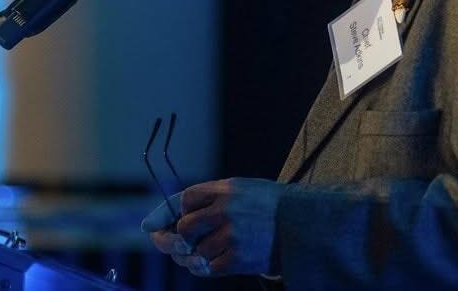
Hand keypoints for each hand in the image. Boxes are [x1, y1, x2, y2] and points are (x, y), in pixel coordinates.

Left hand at [149, 177, 285, 276]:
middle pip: (184, 227)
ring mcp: (233, 236)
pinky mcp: (239, 259)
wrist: (301, 224)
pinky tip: (209, 260)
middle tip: (177, 242)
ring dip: (191, 254)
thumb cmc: (265, 206)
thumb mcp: (240, 189)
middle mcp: (227, 211)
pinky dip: (203, 267)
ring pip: (194, 251)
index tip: (158, 224)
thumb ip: (205, 198)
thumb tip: (156, 221)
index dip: (170, 211)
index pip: (185, 199)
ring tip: (200, 251)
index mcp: (227, 189)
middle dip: (176, 236)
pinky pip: (207, 268)